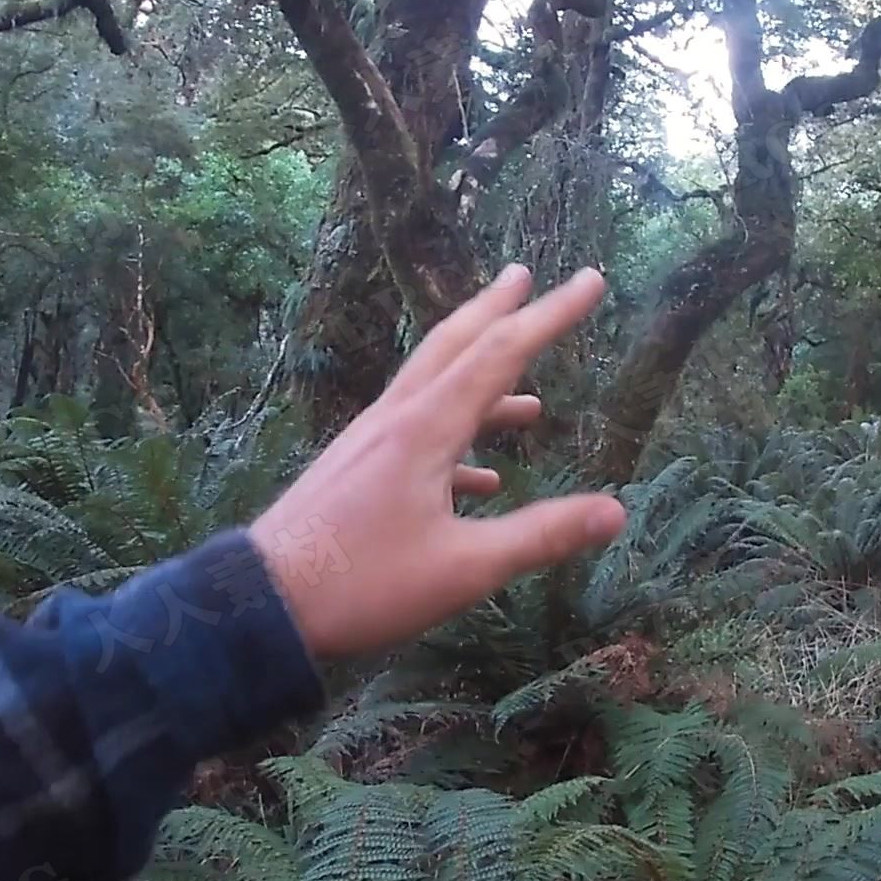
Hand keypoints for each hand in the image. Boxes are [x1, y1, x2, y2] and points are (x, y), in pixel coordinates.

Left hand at [247, 265, 626, 657]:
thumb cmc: (364, 584)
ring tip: (530, 398)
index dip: (551, 316)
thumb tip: (616, 512)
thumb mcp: (465, 568)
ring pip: (434, 389)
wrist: (264, 605)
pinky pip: (416, 436)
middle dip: (495, 312)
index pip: (501, 353)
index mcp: (426, 429)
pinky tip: (483, 482)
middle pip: (454, 346)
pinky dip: (457, 442)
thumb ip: (541, 536)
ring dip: (480, 380)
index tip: (589, 280)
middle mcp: (397, 420)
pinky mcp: (356, 471)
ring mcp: (370, 443)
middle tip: (524, 276)